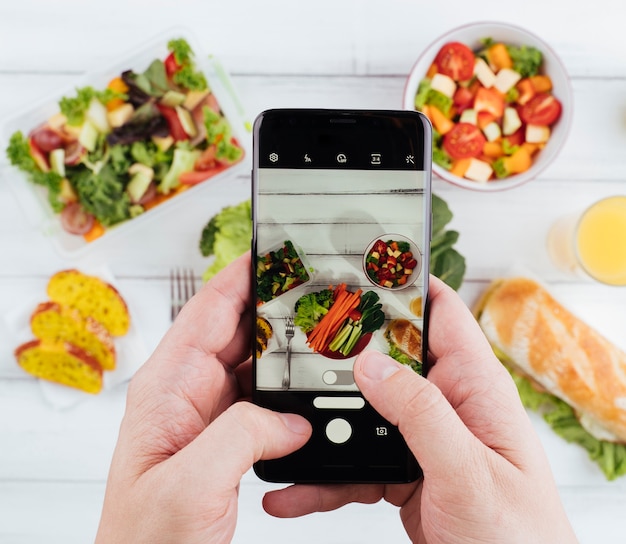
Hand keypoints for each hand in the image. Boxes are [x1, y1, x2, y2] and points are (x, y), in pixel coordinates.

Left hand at [96, 253, 310, 543]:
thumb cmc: (147, 541)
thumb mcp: (191, 485)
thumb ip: (241, 436)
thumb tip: (290, 419)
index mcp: (168, 388)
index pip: (208, 312)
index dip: (241, 276)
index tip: (273, 252)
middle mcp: (189, 393)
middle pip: (237, 330)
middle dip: (275, 305)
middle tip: (316, 288)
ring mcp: (210, 414)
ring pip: (254, 362)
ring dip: (286, 346)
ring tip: (323, 329)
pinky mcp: (228, 437)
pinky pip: (263, 397)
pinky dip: (288, 385)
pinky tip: (311, 384)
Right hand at [263, 276, 576, 543]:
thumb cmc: (517, 537)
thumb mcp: (468, 470)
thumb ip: (420, 414)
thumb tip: (371, 365)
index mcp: (474, 389)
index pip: (441, 316)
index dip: (406, 286)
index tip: (362, 269)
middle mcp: (446, 406)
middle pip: (390, 360)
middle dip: (347, 354)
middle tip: (299, 344)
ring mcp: (422, 440)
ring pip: (364, 412)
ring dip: (327, 422)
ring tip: (285, 425)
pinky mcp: (403, 472)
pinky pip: (356, 462)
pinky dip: (325, 476)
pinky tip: (294, 487)